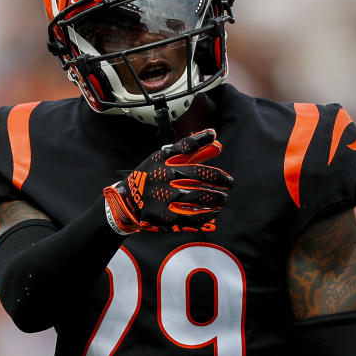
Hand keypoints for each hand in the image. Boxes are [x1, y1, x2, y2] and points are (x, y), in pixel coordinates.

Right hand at [103, 129, 233, 232]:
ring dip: (216, 199)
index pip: (186, 146)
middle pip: (199, 175)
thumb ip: (189, 150)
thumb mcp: (162, 159)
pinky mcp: (166, 216)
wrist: (126, 201)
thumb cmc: (149, 176)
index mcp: (163, 160)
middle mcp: (164, 176)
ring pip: (199, 197)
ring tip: (223, 200)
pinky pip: (191, 216)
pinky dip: (205, 215)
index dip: (202, 140)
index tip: (218, 144)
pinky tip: (212, 213)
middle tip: (229, 183)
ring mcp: (165, 196)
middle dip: (220, 179)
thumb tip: (215, 139)